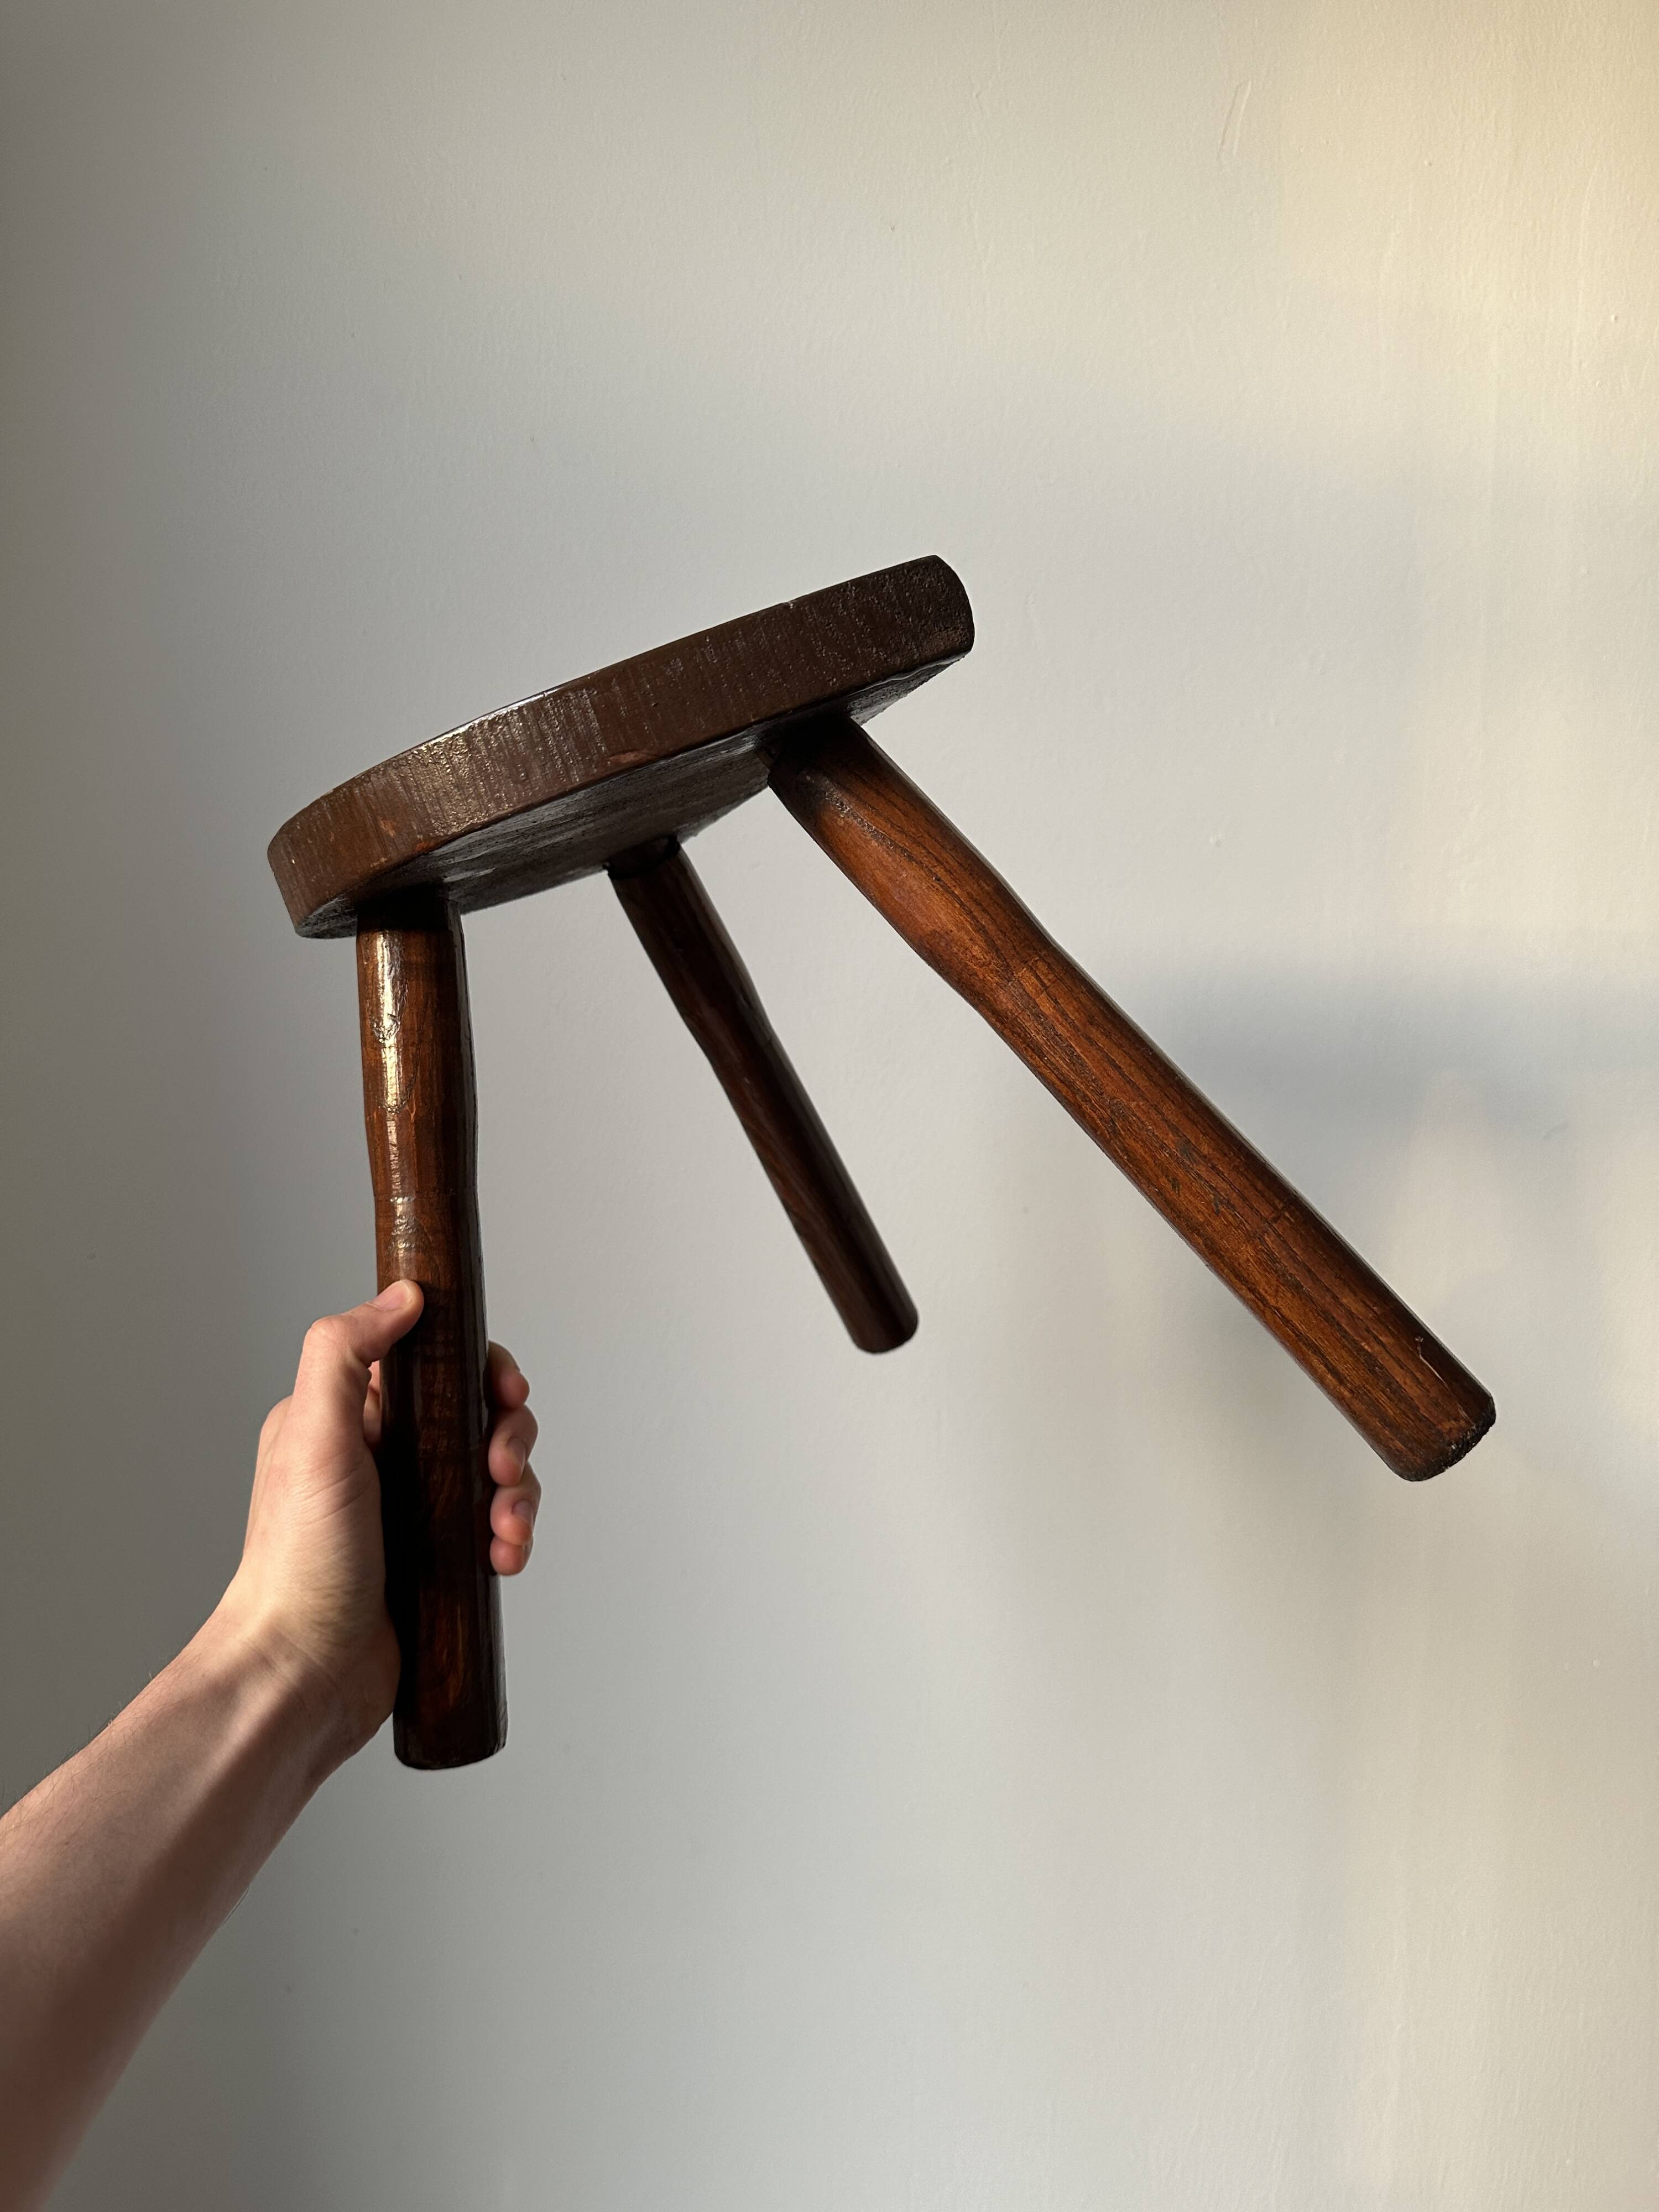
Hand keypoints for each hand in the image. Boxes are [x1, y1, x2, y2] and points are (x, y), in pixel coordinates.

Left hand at [218, 1281, 541, 1759]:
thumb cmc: (298, 1561)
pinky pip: (500, 1527)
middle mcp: (384, 1457)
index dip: (482, 1368)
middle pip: (480, 1413)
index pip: (435, 1361)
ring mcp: (415, 1510)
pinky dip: (514, 1536)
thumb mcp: (312, 1436)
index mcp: (349, 1417)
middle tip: (499, 1467)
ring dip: (519, 1491)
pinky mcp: (439, 1559)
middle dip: (508, 1434)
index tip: (503, 1391)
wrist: (302, 1674)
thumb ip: (346, 1351)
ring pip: (499, 1471)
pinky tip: (503, 1559)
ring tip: (504, 1528)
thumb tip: (405, 1294)